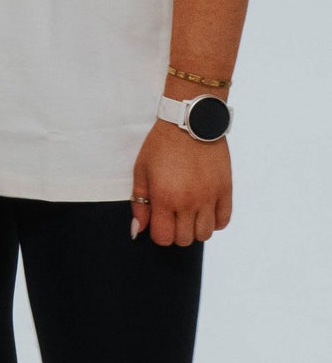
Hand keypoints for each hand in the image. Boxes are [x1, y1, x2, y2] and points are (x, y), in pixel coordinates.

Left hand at [131, 119, 230, 246]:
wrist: (189, 123)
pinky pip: (224, 221)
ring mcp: (209, 197)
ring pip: (205, 234)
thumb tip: (138, 229)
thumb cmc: (161, 146)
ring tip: (190, 214)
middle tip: (173, 217)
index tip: (159, 222)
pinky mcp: (225, 190)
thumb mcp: (141, 170)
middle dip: (176, 232)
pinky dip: (215, 222)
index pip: (163, 237)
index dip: (159, 234)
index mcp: (164, 198)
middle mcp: (188, 202)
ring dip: (195, 229)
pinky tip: (206, 211)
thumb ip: (139, 203)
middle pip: (184, 239)